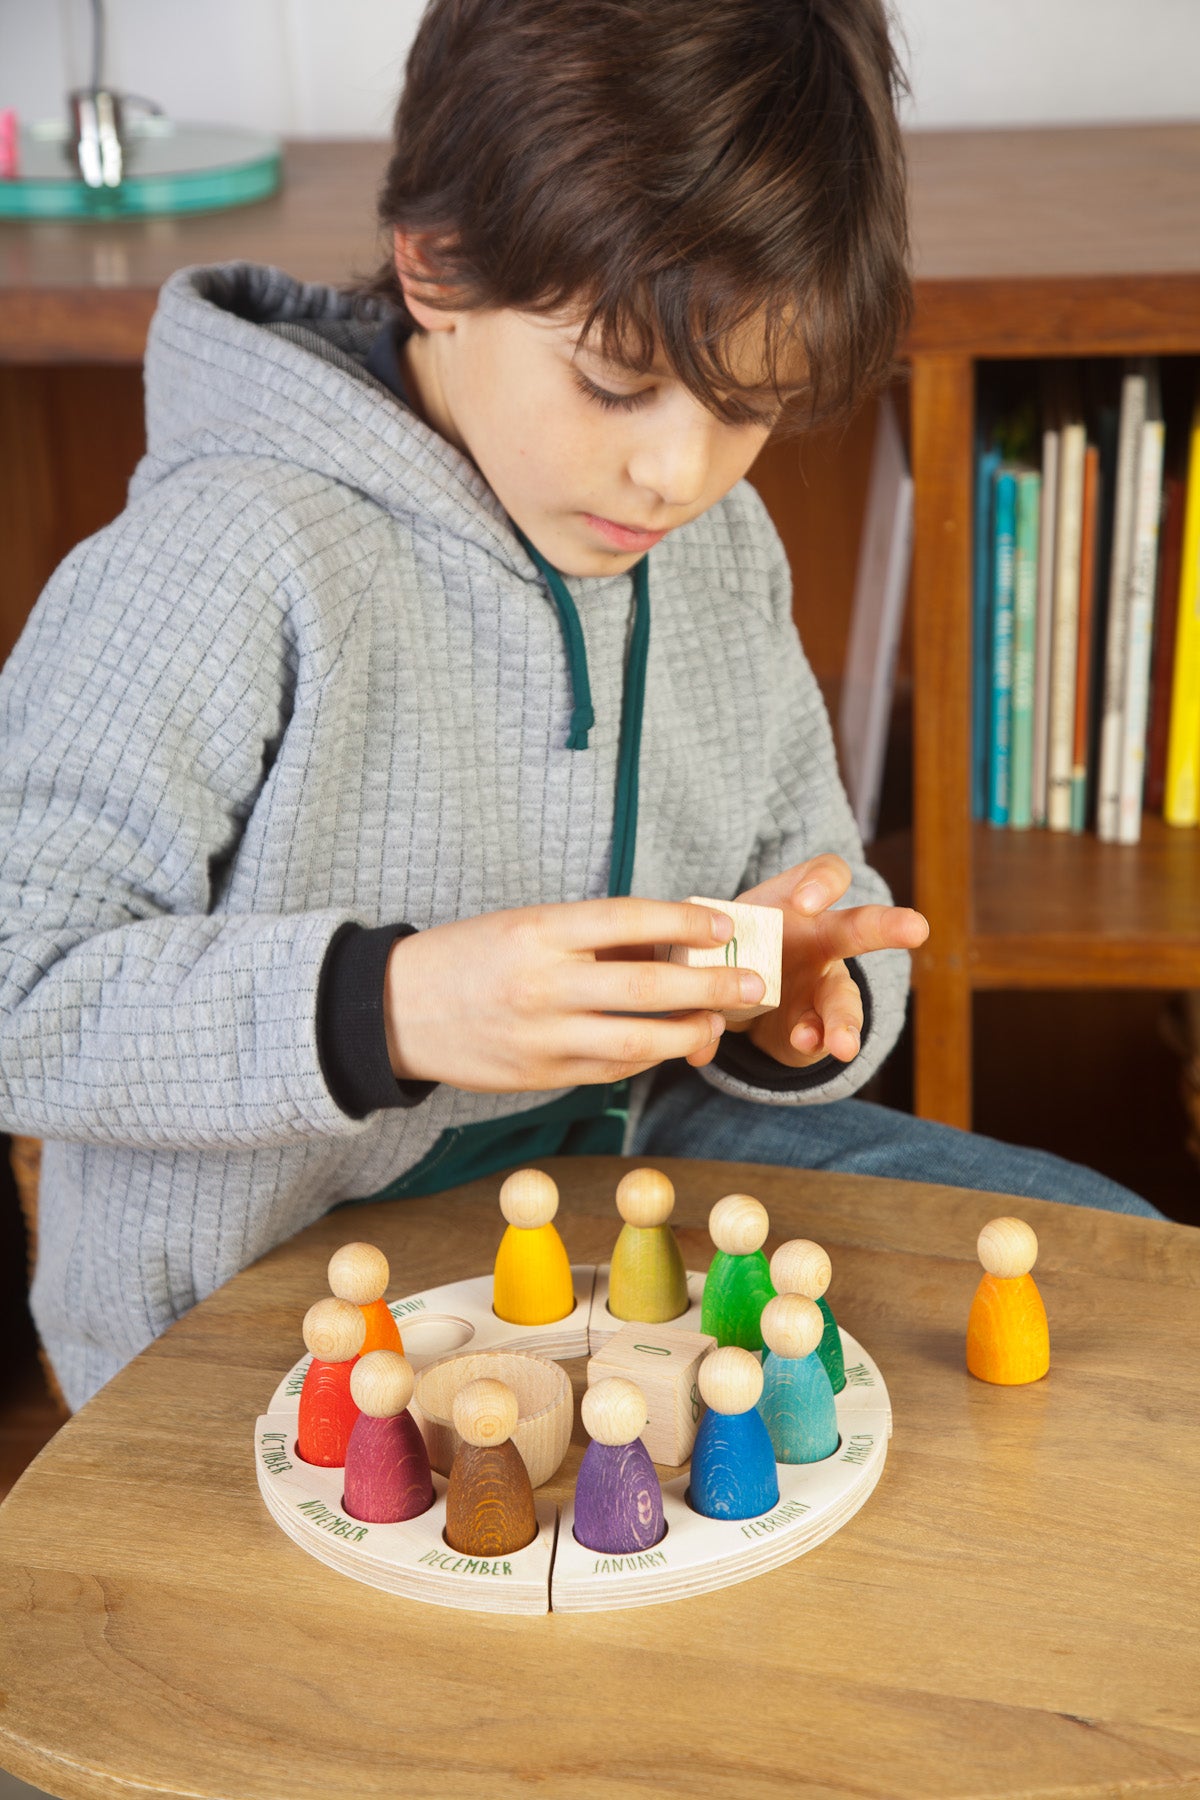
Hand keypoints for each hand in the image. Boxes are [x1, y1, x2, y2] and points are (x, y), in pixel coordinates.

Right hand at [382, 899, 764, 1091]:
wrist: (396, 1010)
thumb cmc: (471, 956)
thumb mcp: (523, 926)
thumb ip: (589, 937)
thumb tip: (672, 942)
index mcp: (537, 932)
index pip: (626, 918)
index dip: (683, 919)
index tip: (724, 923)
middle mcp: (541, 984)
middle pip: (645, 985)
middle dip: (709, 985)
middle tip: (753, 985)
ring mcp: (540, 1036)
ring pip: (635, 1041)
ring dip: (686, 1034)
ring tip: (715, 1024)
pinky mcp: (539, 1076)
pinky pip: (608, 1070)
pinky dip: (644, 1058)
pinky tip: (665, 1045)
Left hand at [686, 854, 929, 1070]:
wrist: (731, 994)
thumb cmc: (728, 947)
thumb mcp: (711, 941)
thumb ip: (700, 965)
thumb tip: (691, 1011)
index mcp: (796, 904)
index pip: (826, 874)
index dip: (822, 884)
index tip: (807, 902)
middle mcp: (821, 942)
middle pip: (859, 928)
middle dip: (888, 926)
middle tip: (916, 928)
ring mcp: (823, 988)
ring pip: (844, 999)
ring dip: (843, 1021)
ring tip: (841, 1044)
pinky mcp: (816, 1028)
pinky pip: (820, 1036)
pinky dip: (812, 1043)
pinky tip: (807, 1046)